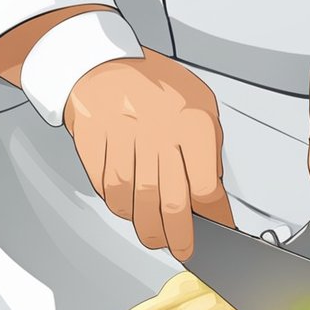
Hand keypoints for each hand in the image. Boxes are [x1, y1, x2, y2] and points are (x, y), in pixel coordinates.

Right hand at [64, 49, 232, 260]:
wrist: (100, 61)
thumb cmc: (155, 87)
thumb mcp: (200, 106)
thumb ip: (209, 152)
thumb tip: (213, 200)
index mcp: (191, 120)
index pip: (205, 186)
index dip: (213, 218)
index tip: (217, 231)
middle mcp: (157, 128)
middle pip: (169, 202)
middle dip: (178, 236)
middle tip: (181, 248)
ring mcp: (121, 135)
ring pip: (133, 201)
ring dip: (145, 227)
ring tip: (154, 236)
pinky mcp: (93, 141)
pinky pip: (106, 187)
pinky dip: (117, 204)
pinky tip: (129, 207)